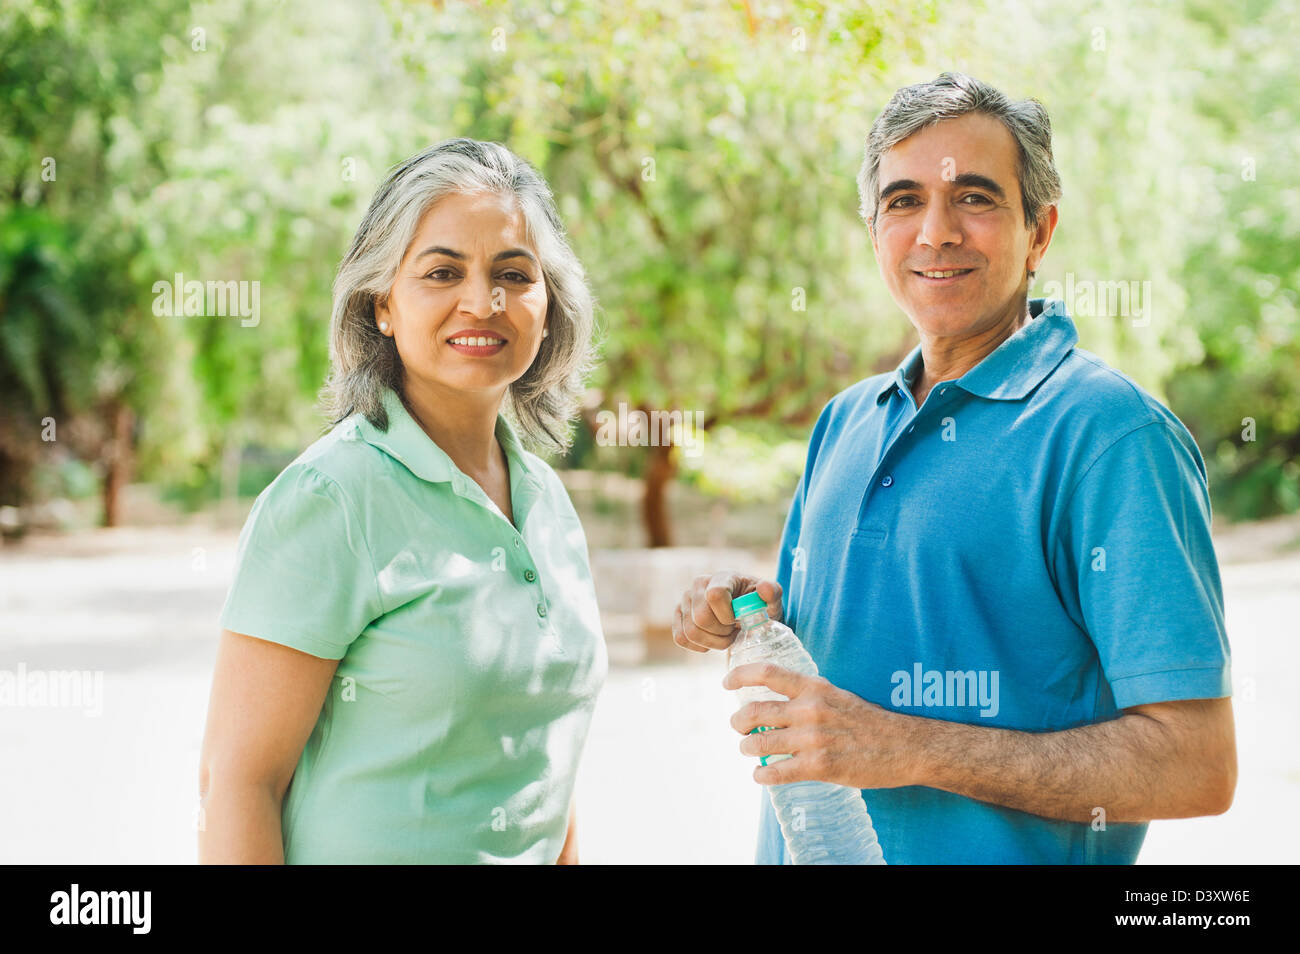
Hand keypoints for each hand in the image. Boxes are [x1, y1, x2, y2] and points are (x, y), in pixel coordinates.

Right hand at [672, 571, 782, 653]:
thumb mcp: (771, 601)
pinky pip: (680, 638)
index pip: (714, 596)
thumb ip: (773, 594)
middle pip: (701, 619)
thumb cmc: (759, 606)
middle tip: (734, 631)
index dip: (727, 615)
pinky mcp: (678, 615)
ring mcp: (685, 599)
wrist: (747, 612)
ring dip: (712, 642)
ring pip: (690, 632)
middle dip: (722, 632)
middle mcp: (698, 585)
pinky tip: (712, 640)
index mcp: (722, 577)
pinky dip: (699, 646)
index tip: (738, 619)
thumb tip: (765, 588)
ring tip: (726, 635)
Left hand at [723, 663, 917, 789]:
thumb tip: (779, 699)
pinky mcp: (819, 767)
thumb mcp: (838, 695)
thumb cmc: (870, 721)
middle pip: (754, 711)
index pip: (767, 673)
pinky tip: (760, 774)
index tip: (725, 682)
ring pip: (760, 743)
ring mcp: (813, 739)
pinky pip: (777, 772)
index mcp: (815, 687)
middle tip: (737, 727)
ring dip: (746, 748)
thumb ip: (809, 695)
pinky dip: (762, 774)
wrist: (905, 746)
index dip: (740, 675)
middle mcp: (810, 709)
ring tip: (748, 750)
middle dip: (737, 721)